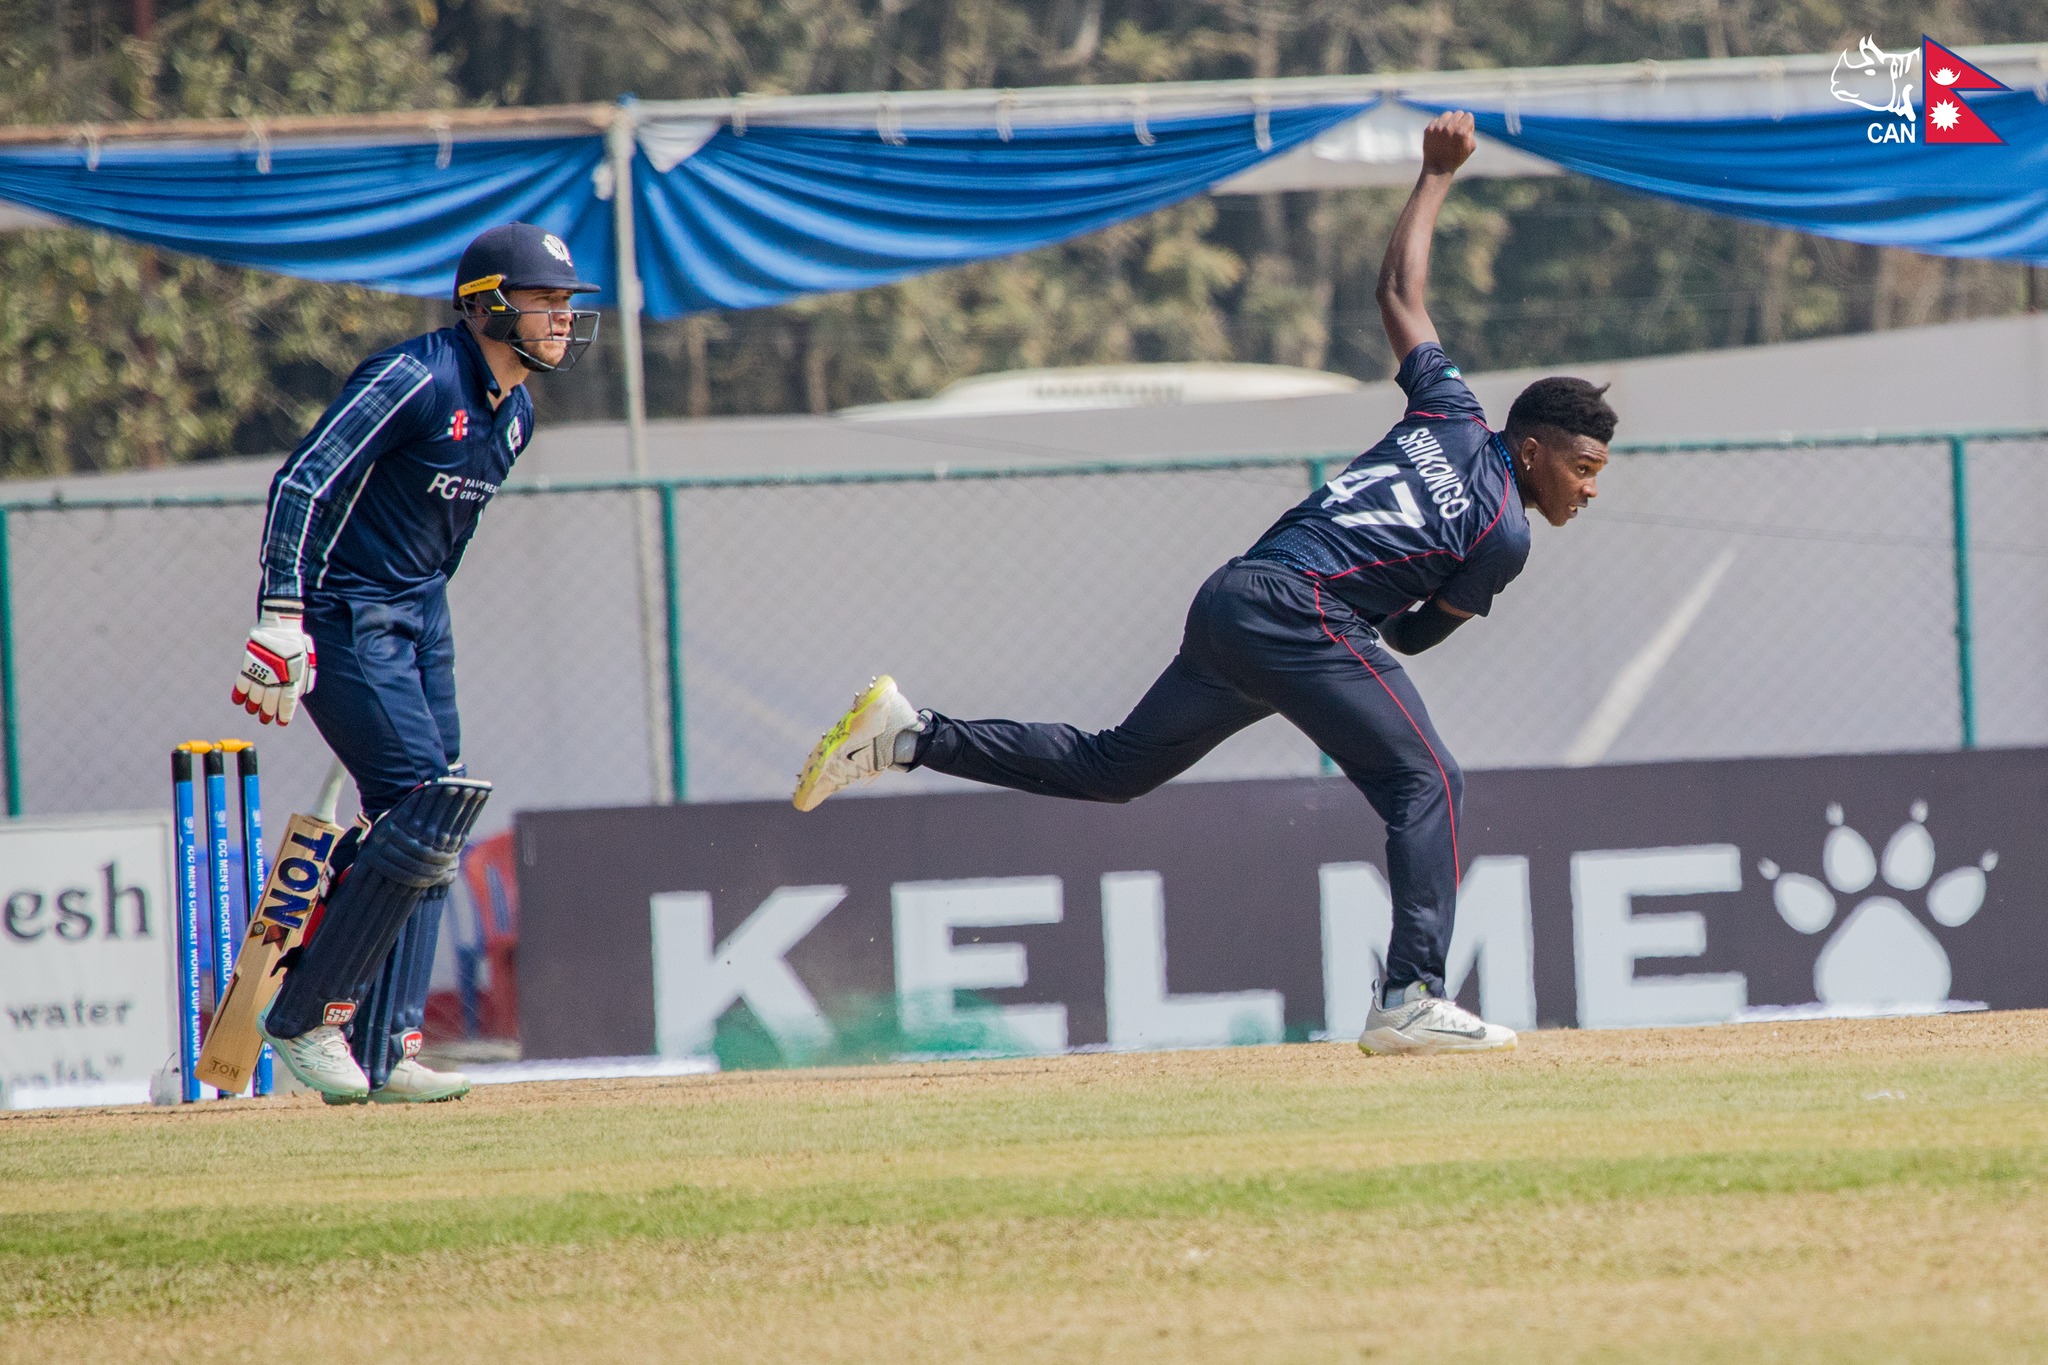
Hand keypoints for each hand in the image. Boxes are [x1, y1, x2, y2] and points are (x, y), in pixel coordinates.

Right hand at [232, 600, 316, 725]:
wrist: (281, 625)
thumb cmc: (296, 645)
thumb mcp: (306, 663)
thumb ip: (302, 680)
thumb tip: (296, 697)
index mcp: (292, 676)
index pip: (288, 701)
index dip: (284, 714)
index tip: (281, 723)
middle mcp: (277, 676)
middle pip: (270, 701)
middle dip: (267, 713)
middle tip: (265, 720)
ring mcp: (262, 670)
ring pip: (255, 695)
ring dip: (253, 706)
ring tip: (253, 711)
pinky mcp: (249, 662)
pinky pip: (242, 682)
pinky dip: (239, 693)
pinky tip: (239, 701)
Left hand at [1420, 110, 1476, 175]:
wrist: (1438, 168)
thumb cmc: (1456, 158)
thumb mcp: (1471, 147)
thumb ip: (1471, 131)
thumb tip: (1468, 122)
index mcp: (1461, 131)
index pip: (1468, 115)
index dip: (1468, 123)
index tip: (1466, 130)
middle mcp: (1449, 127)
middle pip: (1458, 113)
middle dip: (1459, 121)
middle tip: (1457, 131)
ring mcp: (1438, 127)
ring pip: (1447, 114)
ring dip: (1450, 120)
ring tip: (1449, 131)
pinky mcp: (1429, 129)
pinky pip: (1437, 120)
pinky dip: (1440, 125)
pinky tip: (1440, 135)